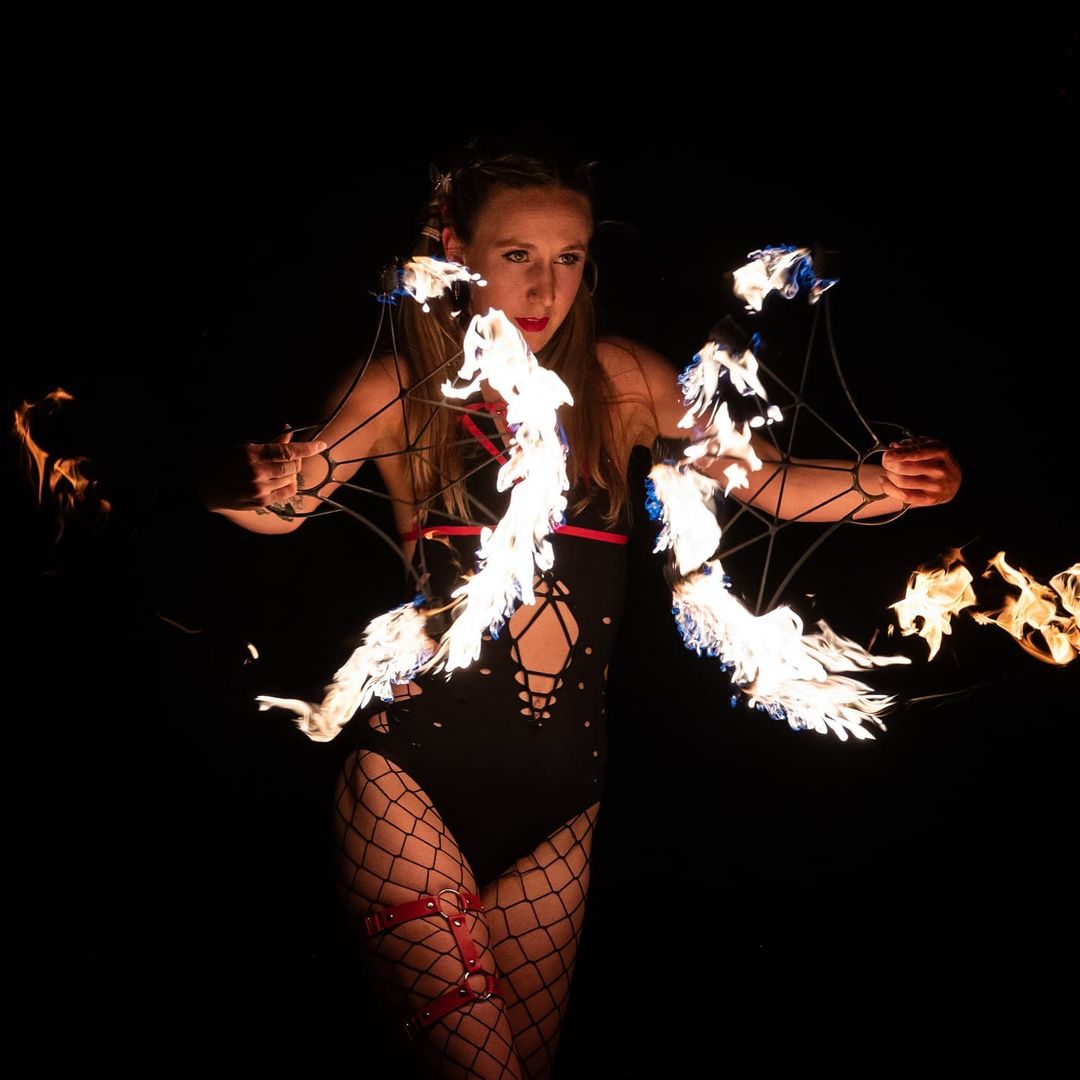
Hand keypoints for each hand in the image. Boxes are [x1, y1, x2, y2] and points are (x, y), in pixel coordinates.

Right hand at [195, 429, 327, 511]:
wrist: (208, 487)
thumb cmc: (227, 462)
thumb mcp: (246, 447)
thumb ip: (271, 442)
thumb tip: (290, 431)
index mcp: (252, 453)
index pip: (287, 451)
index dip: (307, 448)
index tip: (322, 445)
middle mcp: (257, 472)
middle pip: (292, 466)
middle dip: (296, 460)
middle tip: (292, 457)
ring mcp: (260, 489)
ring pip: (291, 479)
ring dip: (292, 472)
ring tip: (281, 468)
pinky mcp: (261, 502)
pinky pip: (287, 492)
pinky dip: (290, 484)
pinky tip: (282, 480)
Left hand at [880, 437, 960, 507]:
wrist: (953, 481)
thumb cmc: (935, 460)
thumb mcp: (928, 445)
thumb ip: (910, 444)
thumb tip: (893, 447)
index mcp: (939, 451)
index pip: (916, 453)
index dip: (898, 454)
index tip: (887, 455)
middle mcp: (939, 469)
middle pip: (903, 468)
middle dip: (888, 464)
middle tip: (886, 462)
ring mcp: (936, 486)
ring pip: (901, 482)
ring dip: (889, 475)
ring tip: (889, 471)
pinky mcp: (930, 499)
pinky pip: (903, 496)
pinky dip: (889, 488)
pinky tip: (885, 481)